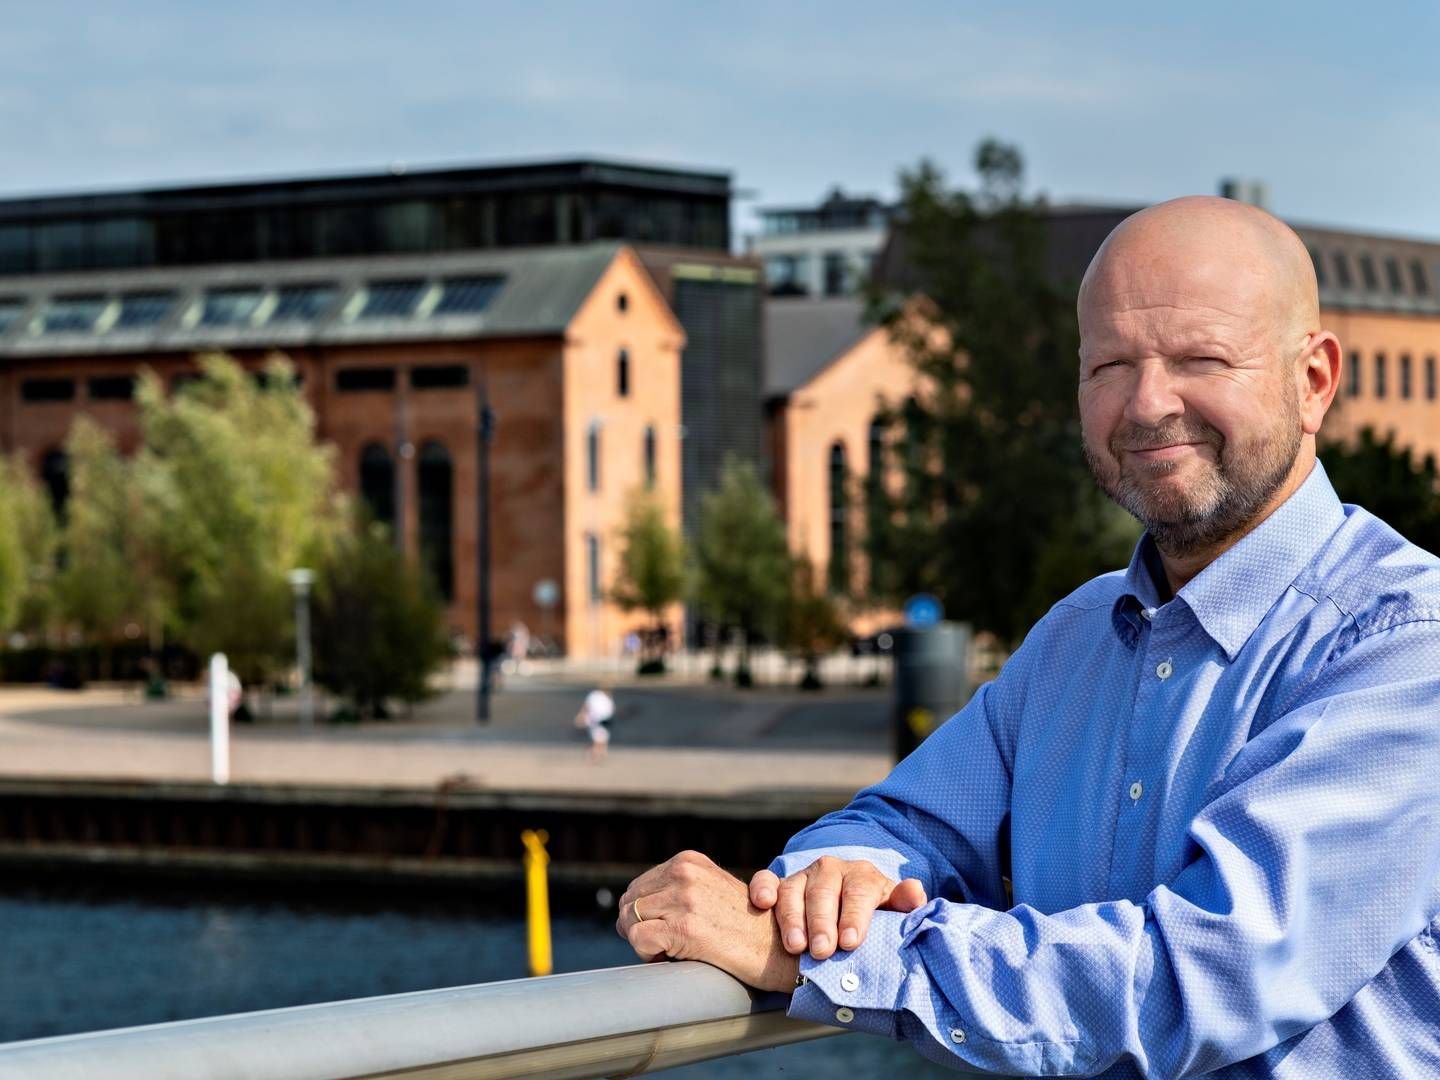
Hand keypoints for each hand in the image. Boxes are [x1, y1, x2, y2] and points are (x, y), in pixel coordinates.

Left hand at [617, 850, 800, 992]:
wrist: (778, 947)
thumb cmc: (743, 926)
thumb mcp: (710, 891)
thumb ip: (677, 889)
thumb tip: (627, 908)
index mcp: (688, 861)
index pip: (639, 886)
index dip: (645, 914)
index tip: (668, 929)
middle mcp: (684, 873)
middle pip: (629, 902)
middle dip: (638, 927)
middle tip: (665, 944)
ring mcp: (684, 899)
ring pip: (629, 920)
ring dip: (643, 941)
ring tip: (671, 950)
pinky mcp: (684, 928)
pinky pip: (638, 939)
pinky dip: (647, 953)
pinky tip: (672, 957)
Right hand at [750, 857, 927, 959]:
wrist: (846, 913)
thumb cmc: (872, 919)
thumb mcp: (892, 913)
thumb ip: (904, 905)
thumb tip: (915, 892)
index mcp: (862, 876)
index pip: (859, 891)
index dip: (855, 916)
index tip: (850, 943)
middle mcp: (831, 870)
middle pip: (824, 891)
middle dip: (822, 923)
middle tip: (822, 951)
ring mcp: (803, 876)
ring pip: (793, 889)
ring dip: (792, 917)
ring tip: (795, 946)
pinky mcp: (780, 884)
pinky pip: (766, 879)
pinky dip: (762, 888)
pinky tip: (763, 904)